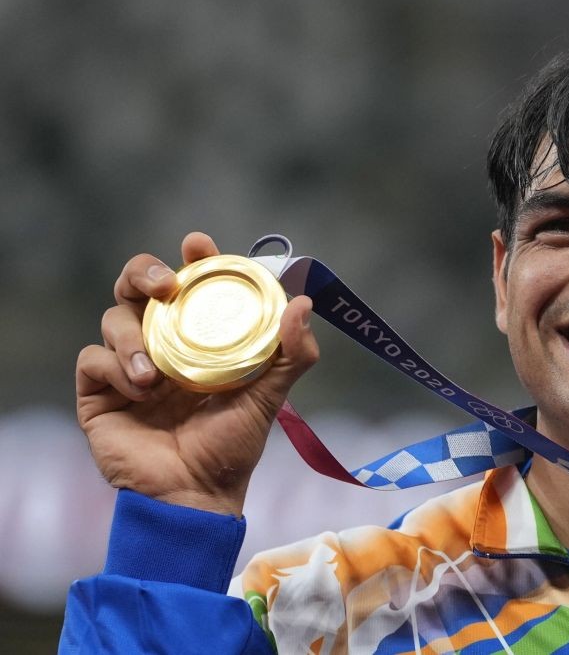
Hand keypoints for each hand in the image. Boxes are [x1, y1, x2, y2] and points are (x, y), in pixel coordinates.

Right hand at [76, 232, 318, 515]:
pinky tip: (138, 392)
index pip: (190, 285)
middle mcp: (161, 343)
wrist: (195, 495)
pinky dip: (114, 368)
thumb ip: (291, 354)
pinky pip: (93, 359)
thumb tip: (304, 303)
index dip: (193, 259)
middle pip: (137, 286)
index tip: (197, 244)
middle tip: (164, 285)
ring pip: (114, 318)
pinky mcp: (98, 392)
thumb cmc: (232, 446)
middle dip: (144, 272)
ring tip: (155, 376)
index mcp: (198, 338)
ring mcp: (126, 365)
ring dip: (133, 338)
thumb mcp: (269, 397)